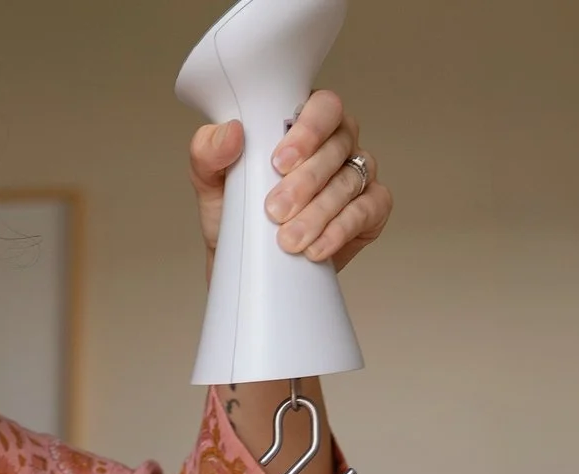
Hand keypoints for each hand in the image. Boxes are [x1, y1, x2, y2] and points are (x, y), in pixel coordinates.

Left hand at [190, 90, 389, 271]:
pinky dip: (340, 230)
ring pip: (349, 182)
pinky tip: (316, 248)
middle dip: (306, 181)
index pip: (323, 107)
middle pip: (337, 147)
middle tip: (275, 210)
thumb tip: (231, 132)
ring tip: (288, 239)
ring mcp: (356, 174)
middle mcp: (336, 142)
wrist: (246, 261)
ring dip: (318, 213)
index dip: (309, 130)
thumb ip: (209, 150)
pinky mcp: (370, 209)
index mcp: (304, 122)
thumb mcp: (210, 179)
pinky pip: (367, 211)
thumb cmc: (234, 209)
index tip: (280, 162)